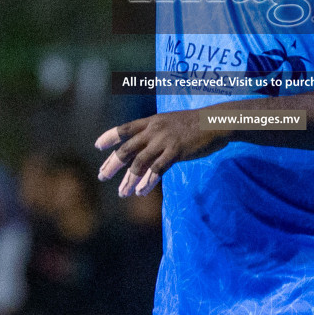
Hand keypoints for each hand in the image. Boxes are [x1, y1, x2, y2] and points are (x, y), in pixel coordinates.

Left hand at [96, 108, 225, 195]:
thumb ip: (157, 134)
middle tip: (102, 176)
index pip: (124, 129)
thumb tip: (145, 149)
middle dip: (112, 164)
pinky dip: (147, 183)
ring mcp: (164, 141)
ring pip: (138, 164)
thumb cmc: (196, 123)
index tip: (98, 146)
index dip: (109, 137)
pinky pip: (156, 171)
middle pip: (126, 149)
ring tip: (122, 193)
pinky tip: (141, 192)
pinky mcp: (176, 152)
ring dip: (128, 180)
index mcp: (152, 122)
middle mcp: (154, 130)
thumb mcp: (171, 123)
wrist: (215, 121)